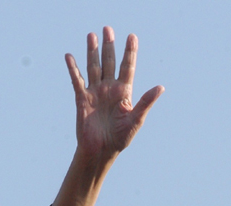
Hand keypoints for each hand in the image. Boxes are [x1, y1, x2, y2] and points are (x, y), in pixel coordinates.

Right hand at [66, 26, 163, 158]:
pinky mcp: (82, 99)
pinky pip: (77, 81)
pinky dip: (73, 69)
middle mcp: (110, 89)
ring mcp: (95, 93)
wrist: (101, 151)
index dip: (130, 52)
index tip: (132, 36)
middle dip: (109, 46)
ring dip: (92, 52)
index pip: (127, 68)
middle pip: (110, 63)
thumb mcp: (136, 120)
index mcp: (124, 93)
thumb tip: (160, 87)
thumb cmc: (121, 138)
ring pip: (94, 67)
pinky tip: (70, 56)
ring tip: (92, 35)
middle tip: (108, 28)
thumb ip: (146, 102)